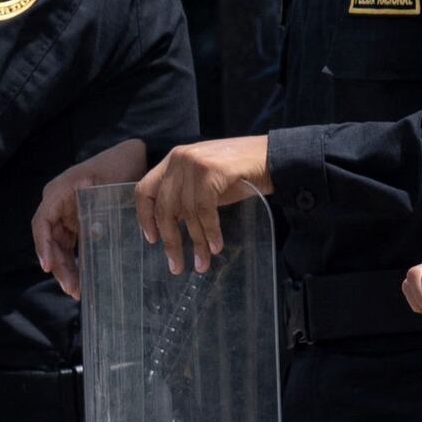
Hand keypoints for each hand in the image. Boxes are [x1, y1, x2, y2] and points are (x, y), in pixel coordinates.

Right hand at [32, 139, 153, 294]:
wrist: (133, 155)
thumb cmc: (118, 165)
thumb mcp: (106, 182)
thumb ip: (97, 204)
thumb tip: (93, 233)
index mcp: (57, 193)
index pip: (43, 224)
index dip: (45, 246)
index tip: (49, 266)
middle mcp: (57, 204)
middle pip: (51, 240)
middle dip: (59, 265)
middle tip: (72, 289)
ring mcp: (67, 212)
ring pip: (61, 245)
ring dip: (67, 267)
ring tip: (77, 291)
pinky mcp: (79, 219)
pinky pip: (73, 243)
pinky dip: (77, 259)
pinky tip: (83, 277)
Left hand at [130, 136, 273, 273]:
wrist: (276, 156)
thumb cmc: (244, 172)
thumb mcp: (208, 182)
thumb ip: (188, 195)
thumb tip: (173, 226)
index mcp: (174, 160)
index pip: (145, 190)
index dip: (145, 218)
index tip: (153, 240)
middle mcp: (179, 158)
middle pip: (164, 207)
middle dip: (171, 241)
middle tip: (177, 265)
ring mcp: (194, 162)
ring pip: (186, 212)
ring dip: (196, 242)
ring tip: (203, 263)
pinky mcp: (210, 170)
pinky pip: (204, 210)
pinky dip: (210, 231)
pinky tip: (216, 246)